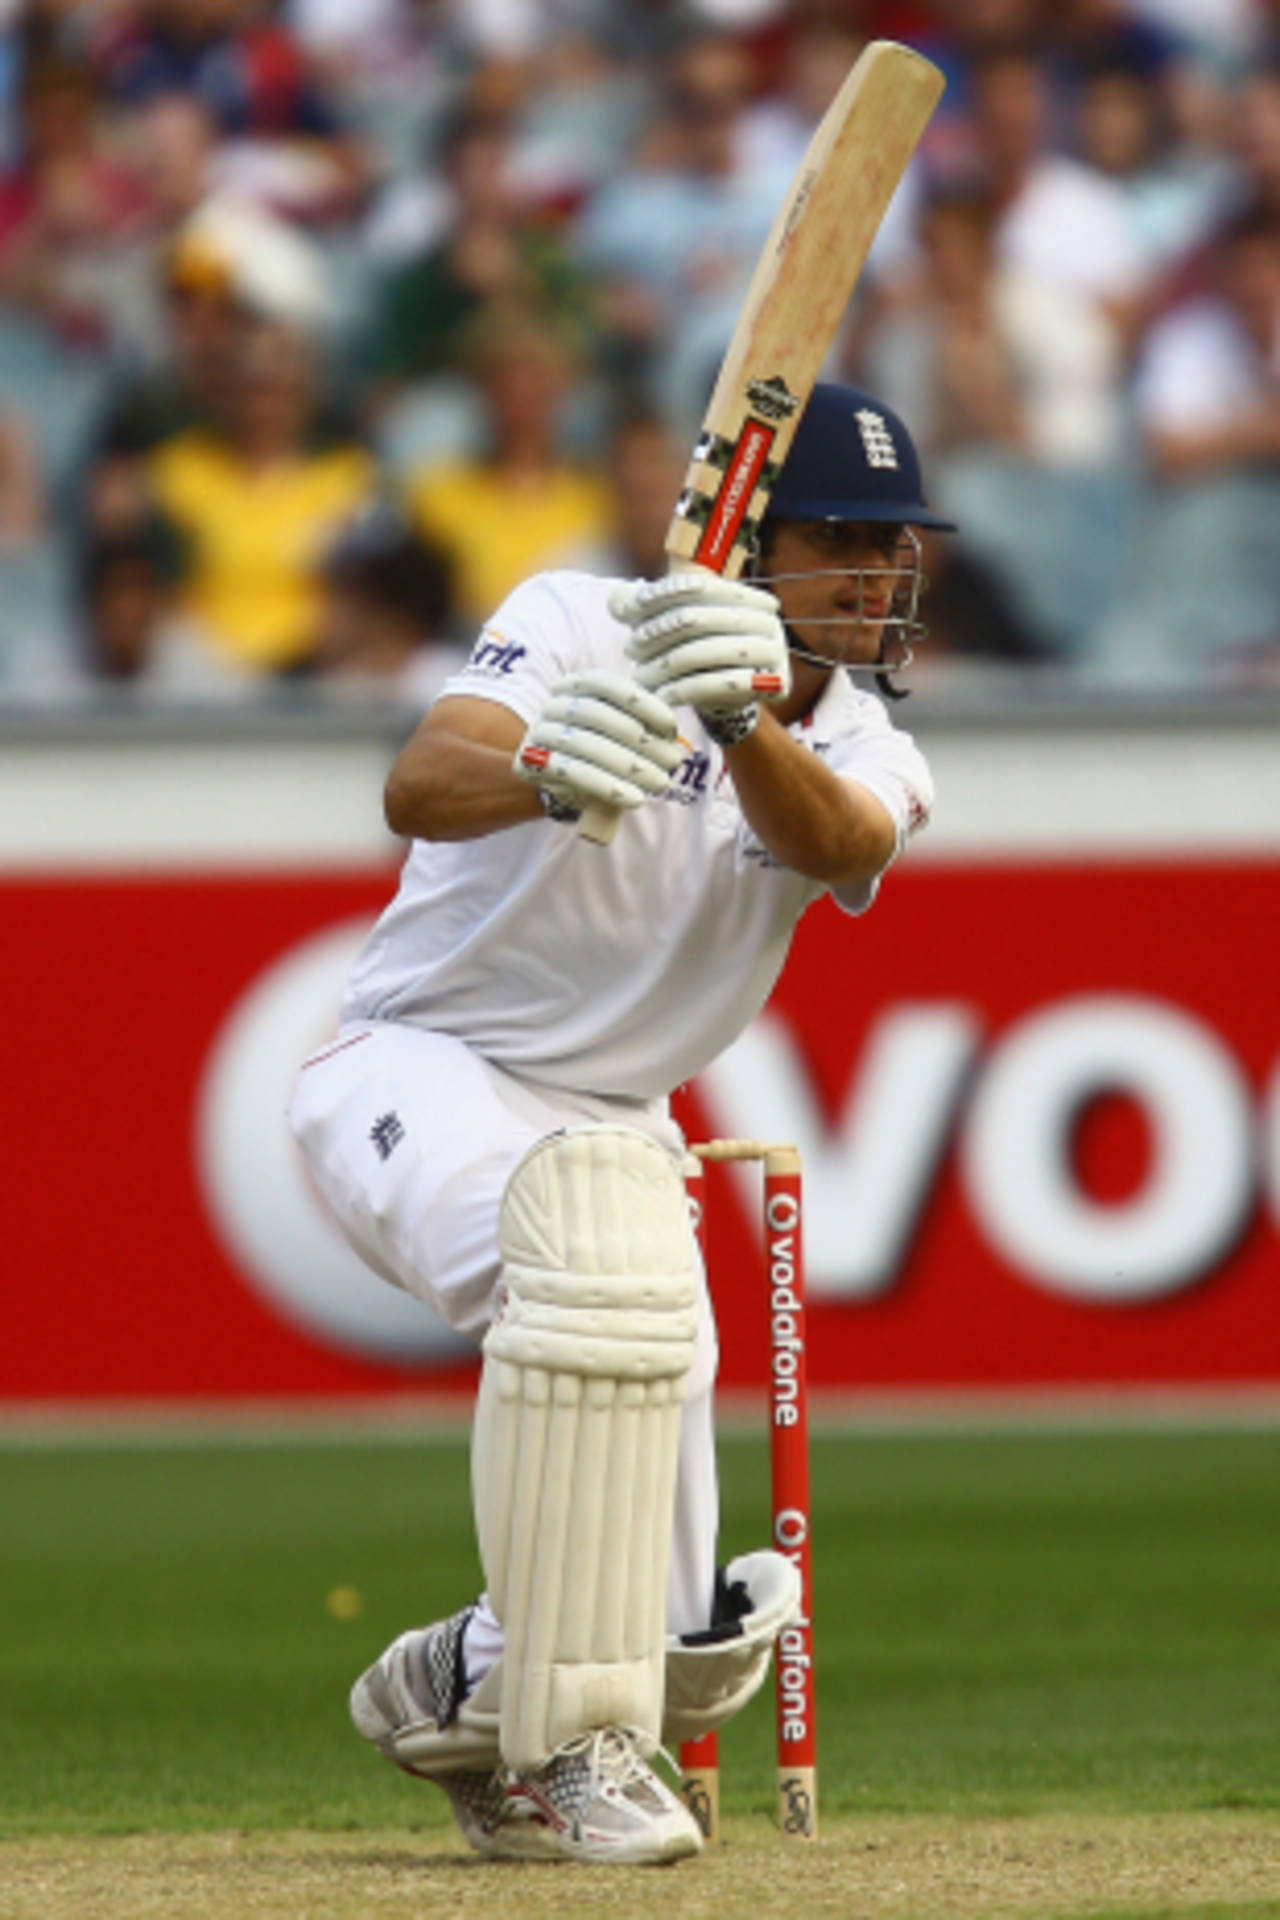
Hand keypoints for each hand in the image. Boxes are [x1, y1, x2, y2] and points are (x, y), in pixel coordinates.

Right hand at [513, 669, 682, 821]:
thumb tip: (671, 737)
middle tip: (674, 762)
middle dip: (641, 740)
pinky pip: (572, 773)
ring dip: (629, 766)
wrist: (563, 778)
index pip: (608, 685)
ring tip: (660, 783)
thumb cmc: (603, 748)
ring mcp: (540, 732)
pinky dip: (606, 785)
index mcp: (577, 684)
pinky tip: (633, 798)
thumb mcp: (622, 729)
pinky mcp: (531, 763)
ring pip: (586, 745)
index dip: (642, 702)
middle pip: (597, 715)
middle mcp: (554, 704)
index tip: (671, 725)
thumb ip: (642, 724)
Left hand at [610, 573, 789, 744]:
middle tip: (629, 649)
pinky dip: (686, 690)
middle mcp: (767, 619)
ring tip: (639, 675)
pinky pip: (723, 684)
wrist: (725, 700)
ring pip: (710, 652)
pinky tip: (660, 697)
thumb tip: (617, 602)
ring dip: (667, 665)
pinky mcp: (776, 683)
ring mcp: (776, 650)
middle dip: (659, 633)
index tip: (629, 614)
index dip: (662, 596)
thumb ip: (641, 607)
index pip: (700, 586)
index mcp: (746, 595)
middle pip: (701, 620)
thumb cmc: (694, 654)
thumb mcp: (668, 624)